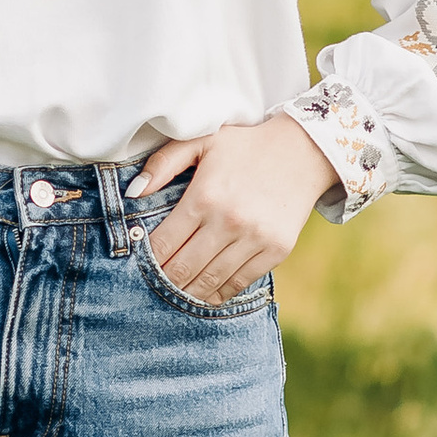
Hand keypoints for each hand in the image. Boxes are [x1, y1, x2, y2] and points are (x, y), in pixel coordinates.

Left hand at [135, 114, 334, 303]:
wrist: (303, 151)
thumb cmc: (245, 146)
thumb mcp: (202, 141)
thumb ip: (163, 163)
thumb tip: (133, 194)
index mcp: (205, 197)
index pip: (164, 244)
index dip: (147, 260)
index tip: (140, 265)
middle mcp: (229, 221)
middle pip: (183, 269)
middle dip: (163, 282)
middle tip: (153, 286)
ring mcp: (255, 239)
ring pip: (210, 281)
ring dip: (188, 293)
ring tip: (175, 295)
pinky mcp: (276, 250)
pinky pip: (240, 282)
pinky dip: (219, 293)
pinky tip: (206, 294)